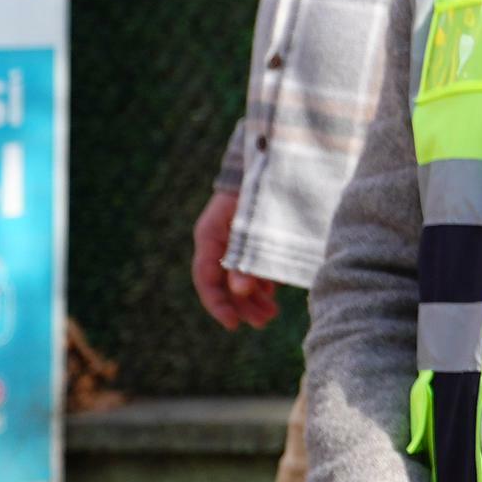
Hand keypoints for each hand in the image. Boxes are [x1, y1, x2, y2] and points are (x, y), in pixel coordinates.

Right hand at [190, 188, 278, 333]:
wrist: (276, 156)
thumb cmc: (262, 188)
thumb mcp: (253, 224)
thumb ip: (246, 257)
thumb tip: (241, 292)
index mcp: (210, 234)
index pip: (205, 278)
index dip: (217, 304)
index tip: (233, 325)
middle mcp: (219, 239)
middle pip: (224, 282)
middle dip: (242, 305)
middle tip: (265, 322)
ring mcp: (235, 238)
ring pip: (239, 276)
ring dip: (254, 298)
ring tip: (272, 315)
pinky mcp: (253, 237)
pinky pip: (252, 265)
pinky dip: (262, 281)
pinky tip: (274, 293)